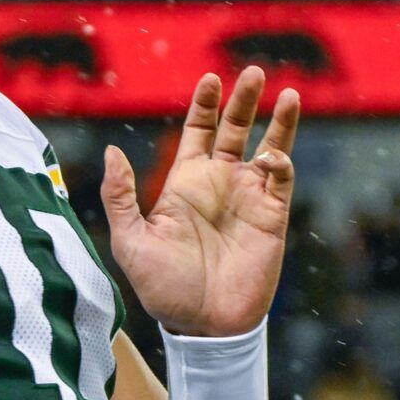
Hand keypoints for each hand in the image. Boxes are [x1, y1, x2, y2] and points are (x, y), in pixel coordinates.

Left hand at [103, 68, 298, 337]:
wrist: (203, 327)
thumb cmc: (164, 289)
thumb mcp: (130, 241)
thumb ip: (119, 196)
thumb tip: (111, 151)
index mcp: (185, 183)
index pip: (198, 131)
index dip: (205, 104)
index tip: (209, 79)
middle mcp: (219, 184)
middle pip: (236, 129)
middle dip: (244, 100)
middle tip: (254, 72)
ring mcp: (248, 199)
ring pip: (269, 147)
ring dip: (279, 122)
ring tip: (287, 93)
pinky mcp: (272, 218)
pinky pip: (281, 181)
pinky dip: (280, 164)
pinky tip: (271, 158)